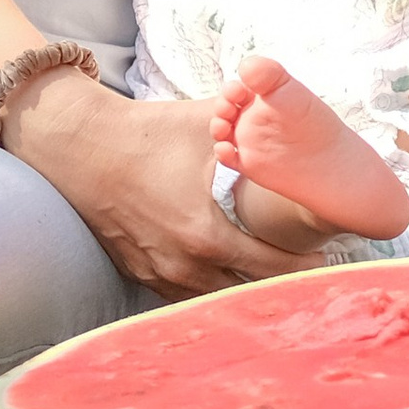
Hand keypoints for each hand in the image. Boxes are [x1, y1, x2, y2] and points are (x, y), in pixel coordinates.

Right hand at [4, 77, 305, 298]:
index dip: (303, 267)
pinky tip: (232, 280)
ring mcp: (160, 276)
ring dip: (245, 294)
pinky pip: (186, 298)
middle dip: (280, 286)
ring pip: (215, 302)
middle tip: (308, 273)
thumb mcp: (205, 125)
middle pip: (247, 294)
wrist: (81, 148)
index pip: (270, 268)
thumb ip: (252, 122)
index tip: (326, 260)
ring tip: (276, 280)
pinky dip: (212, 293)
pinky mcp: (142, 275)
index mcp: (206, 236)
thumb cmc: (147, 133)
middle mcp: (184, 266)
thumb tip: (291, 107)